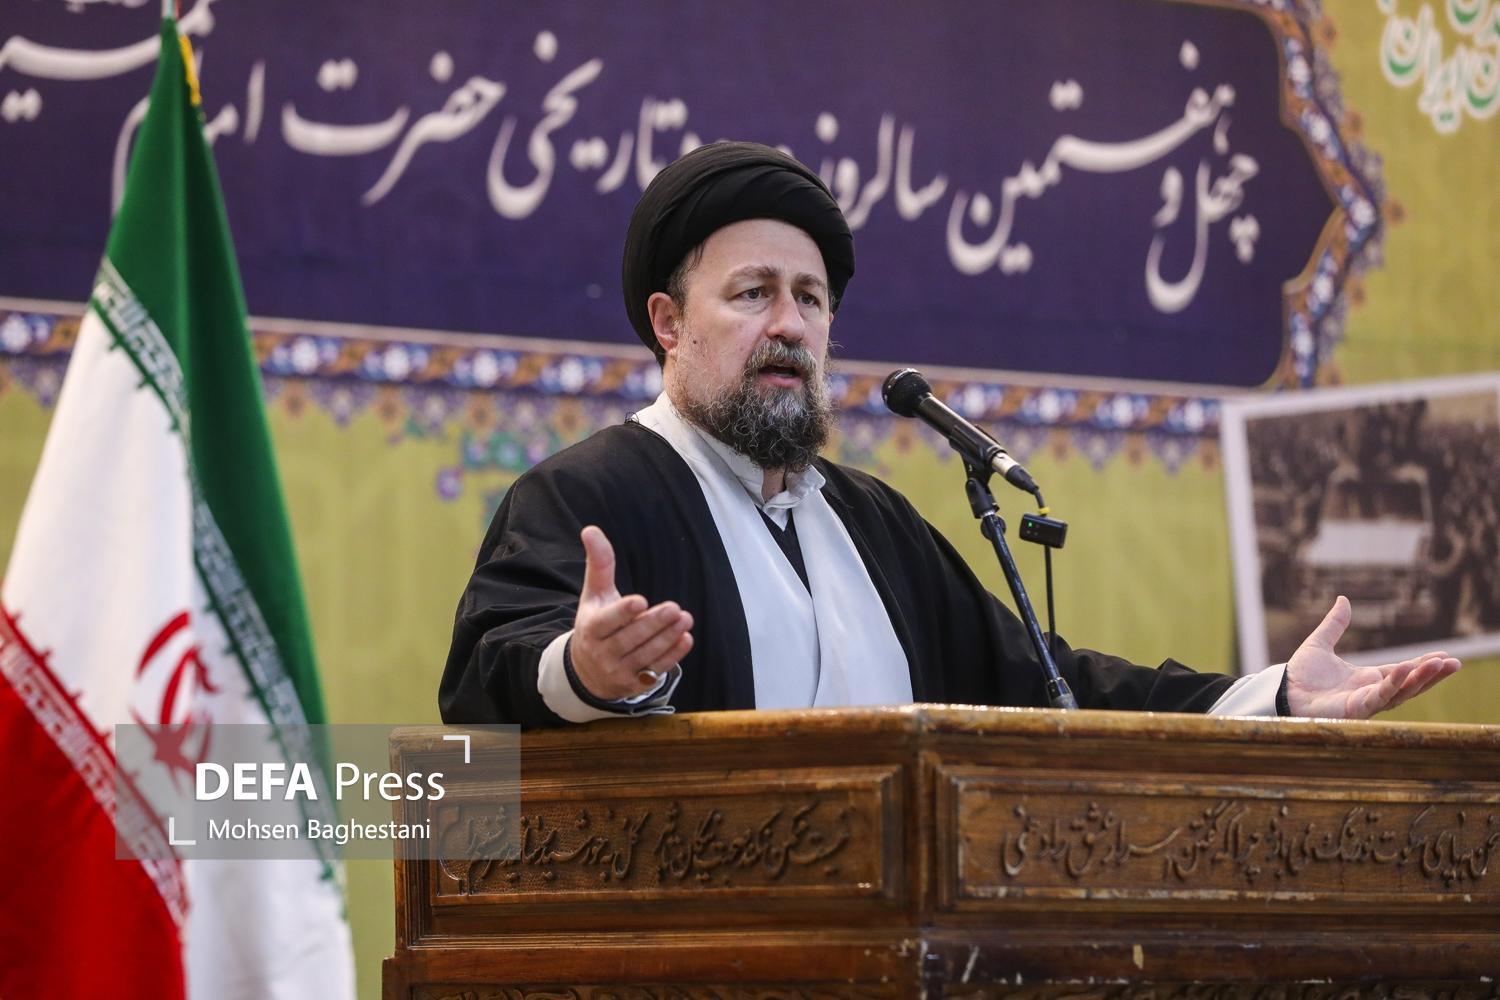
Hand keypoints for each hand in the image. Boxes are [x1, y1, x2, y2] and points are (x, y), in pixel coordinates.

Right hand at [569, 525, 692, 700]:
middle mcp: (603, 653)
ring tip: (685, 619)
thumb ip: (598, 564)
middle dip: (654, 624)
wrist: (587, 672)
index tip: (640, 601)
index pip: (606, 622)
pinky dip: (672, 656)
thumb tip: (591, 529)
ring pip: (646, 655)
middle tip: (675, 608)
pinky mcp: (635, 684)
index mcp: (591, 628)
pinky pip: (656, 669)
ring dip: (667, 638)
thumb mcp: (594, 595)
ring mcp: (619, 671)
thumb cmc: (595, 624)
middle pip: (631, 638)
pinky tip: (686, 639)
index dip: (623, 613)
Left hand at [1285, 596, 1460, 718]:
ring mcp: (1365, 702)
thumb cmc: (1300, 674)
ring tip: (1439, 665)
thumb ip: (1335, 624)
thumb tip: (1343, 599)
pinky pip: (1378, 697)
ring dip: (1420, 679)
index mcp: (1367, 678)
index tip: (1445, 656)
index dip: (1422, 665)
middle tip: (1455, 663)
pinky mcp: (1354, 709)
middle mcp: (1371, 692)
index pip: (1402, 672)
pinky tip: (1405, 670)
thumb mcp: (1320, 643)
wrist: (1282, 691)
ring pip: (1400, 692)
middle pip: (1409, 684)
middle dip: (1432, 675)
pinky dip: (1392, 684)